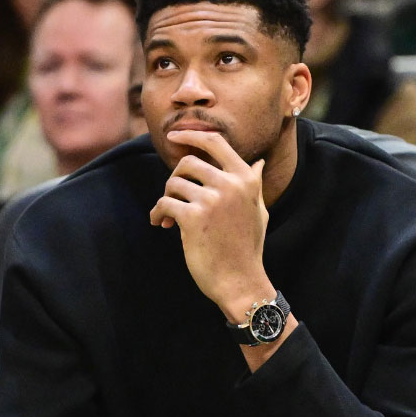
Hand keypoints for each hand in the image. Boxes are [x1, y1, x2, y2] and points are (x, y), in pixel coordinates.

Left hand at [148, 129, 273, 317]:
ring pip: (174, 184)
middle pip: (188, 162)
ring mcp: (212, 200)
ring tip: (168, 216)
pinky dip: (157, 213)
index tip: (173, 136)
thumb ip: (253, 184)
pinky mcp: (193, 218)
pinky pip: (164, 203)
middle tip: (173, 196)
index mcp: (245, 179)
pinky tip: (159, 224)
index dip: (191, 134)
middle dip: (176, 177)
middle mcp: (230, 185)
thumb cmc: (247, 248)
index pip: (215, 142)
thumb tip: (257, 162)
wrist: (240, 281)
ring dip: (167, 198)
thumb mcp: (258, 211)